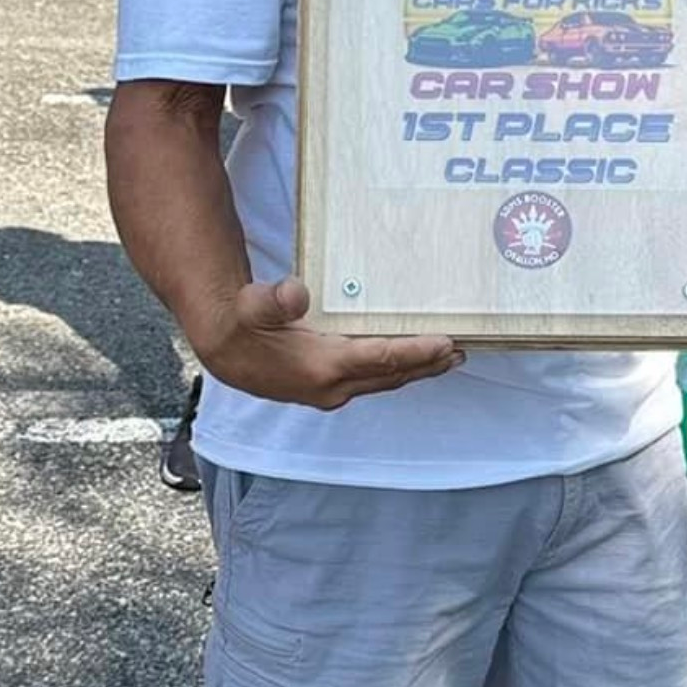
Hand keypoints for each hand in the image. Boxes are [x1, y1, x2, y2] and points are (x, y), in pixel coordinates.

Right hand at [200, 276, 463, 409]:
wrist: (224, 352)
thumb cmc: (242, 324)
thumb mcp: (253, 305)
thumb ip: (274, 299)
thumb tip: (295, 293)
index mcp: (322, 366)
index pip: (382, 358)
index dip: (417, 350)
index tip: (447, 342)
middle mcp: (332, 386)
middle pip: (392, 374)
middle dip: (428, 363)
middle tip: (462, 350)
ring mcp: (332, 392)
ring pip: (385, 381)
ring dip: (417, 370)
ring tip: (449, 358)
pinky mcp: (329, 389)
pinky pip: (373, 380)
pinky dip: (397, 370)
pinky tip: (410, 360)